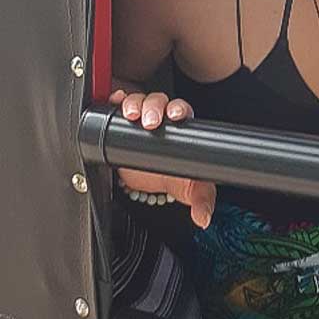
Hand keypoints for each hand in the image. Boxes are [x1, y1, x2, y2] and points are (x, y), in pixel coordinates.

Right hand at [109, 88, 214, 228]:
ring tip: (130, 115)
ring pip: (139, 101)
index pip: (182, 111)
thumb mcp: (187, 189)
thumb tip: (204, 217)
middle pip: (159, 102)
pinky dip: (115, 101)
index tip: (176, 115)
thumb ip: (200, 200)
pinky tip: (114, 102)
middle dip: (154, 107)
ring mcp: (140, 117)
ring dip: (134, 104)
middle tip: (150, 121)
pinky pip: (118, 105)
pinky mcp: (121, 123)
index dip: (179, 110)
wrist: (146, 182)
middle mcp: (161, 117)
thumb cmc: (170, 176)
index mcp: (180, 127)